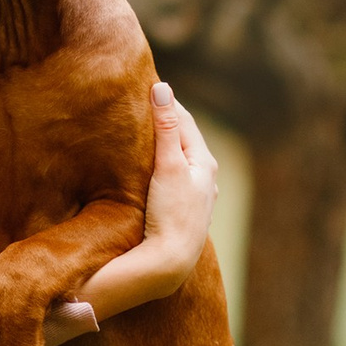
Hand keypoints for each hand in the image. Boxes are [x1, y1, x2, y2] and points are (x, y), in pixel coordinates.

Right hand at [139, 81, 219, 286]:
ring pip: (178, 160)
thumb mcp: (168, 166)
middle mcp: (204, 177)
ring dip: (162, 145)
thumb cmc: (171, 212)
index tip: (146, 85)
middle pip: (182, 139)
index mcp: (204, 161)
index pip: (184, 120)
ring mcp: (194, 195)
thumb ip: (164, 127)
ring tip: (142, 132)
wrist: (170, 260)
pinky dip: (161, 165)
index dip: (165, 102)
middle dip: (164, 122)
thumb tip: (162, 88)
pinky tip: (150, 168)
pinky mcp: (182, 210)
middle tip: (140, 103)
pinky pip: (172, 178)